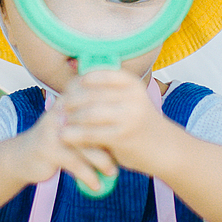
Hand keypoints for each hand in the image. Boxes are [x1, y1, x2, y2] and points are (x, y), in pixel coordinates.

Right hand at [15, 97, 118, 193]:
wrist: (22, 157)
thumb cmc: (55, 143)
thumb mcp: (72, 128)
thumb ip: (93, 125)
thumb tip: (125, 131)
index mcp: (70, 102)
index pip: (97, 104)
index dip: (113, 118)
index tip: (127, 136)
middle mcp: (62, 112)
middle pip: (95, 124)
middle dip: (112, 142)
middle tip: (125, 156)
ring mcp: (54, 130)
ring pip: (87, 146)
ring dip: (103, 162)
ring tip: (113, 173)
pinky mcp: (49, 150)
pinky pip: (75, 164)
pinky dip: (88, 176)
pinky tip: (96, 185)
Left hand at [55, 68, 169, 177]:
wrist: (163, 148)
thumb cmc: (138, 122)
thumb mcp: (129, 100)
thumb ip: (107, 91)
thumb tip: (74, 73)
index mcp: (131, 83)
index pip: (97, 75)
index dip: (78, 82)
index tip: (68, 90)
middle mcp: (132, 96)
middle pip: (89, 94)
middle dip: (70, 101)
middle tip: (58, 106)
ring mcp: (128, 116)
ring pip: (87, 114)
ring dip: (70, 118)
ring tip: (59, 121)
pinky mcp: (121, 136)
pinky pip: (90, 133)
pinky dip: (74, 134)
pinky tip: (64, 136)